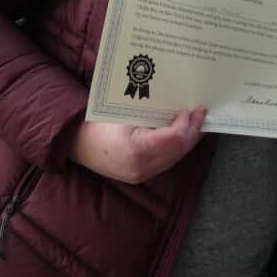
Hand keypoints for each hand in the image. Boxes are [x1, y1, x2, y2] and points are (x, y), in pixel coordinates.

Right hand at [70, 107, 207, 183]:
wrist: (75, 143)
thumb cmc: (97, 123)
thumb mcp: (124, 112)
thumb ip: (151, 110)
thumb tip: (178, 100)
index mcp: (136, 149)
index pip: (174, 139)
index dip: (187, 123)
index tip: (190, 109)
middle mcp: (141, 167)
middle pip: (179, 150)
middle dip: (193, 130)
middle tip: (202, 112)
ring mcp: (142, 174)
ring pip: (176, 157)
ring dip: (188, 139)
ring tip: (196, 121)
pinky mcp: (141, 175)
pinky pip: (167, 160)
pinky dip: (177, 146)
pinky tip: (182, 133)